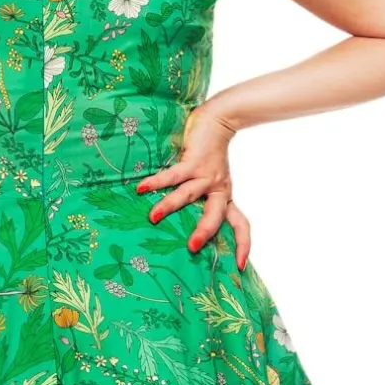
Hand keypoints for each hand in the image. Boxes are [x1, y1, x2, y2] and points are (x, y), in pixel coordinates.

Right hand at [135, 99, 251, 269]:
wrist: (219, 120)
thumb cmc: (211, 154)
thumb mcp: (213, 180)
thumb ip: (203, 198)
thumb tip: (181, 222)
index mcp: (225, 196)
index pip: (241, 224)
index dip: (243, 244)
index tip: (240, 264)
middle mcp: (218, 189)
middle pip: (215, 215)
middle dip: (204, 232)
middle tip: (192, 248)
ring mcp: (206, 175)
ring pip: (189, 195)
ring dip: (170, 206)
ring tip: (153, 218)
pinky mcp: (193, 161)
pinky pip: (173, 175)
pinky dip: (157, 182)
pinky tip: (141, 187)